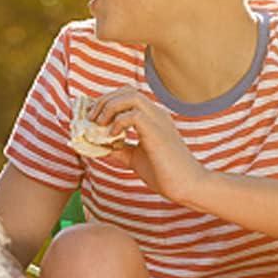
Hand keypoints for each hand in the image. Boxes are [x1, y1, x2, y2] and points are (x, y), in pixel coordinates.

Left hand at [89, 87, 207, 205]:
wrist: (187, 186)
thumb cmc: (165, 173)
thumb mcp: (135, 158)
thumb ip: (120, 149)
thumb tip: (98, 145)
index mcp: (152, 118)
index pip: (128, 95)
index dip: (107, 100)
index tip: (92, 114)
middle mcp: (156, 114)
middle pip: (126, 91)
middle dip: (104, 101)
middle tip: (91, 118)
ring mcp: (158, 120)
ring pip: (130, 96)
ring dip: (109, 107)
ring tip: (99, 124)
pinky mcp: (157, 132)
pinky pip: (134, 115)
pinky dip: (118, 122)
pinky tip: (113, 136)